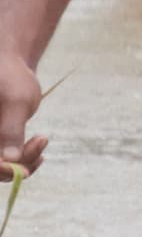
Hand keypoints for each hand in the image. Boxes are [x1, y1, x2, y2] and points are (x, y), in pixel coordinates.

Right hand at [0, 49, 43, 178]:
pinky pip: (7, 160)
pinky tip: (39, 144)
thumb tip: (10, 160)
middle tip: (41, 145)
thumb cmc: (11, 77)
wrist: (12, 65)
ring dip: (23, 160)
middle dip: (16, 165)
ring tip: (43, 140)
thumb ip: (10, 130)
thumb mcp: (15, 102)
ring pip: (1, 166)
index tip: (23, 171)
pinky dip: (24, 157)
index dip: (0, 170)